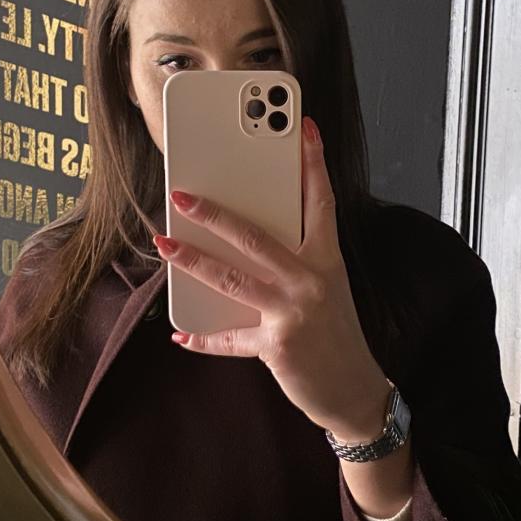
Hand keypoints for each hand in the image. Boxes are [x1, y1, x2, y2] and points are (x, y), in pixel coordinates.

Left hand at [153, 116, 389, 441]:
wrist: (355, 391)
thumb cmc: (335, 334)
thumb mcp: (326, 288)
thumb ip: (295, 261)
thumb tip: (244, 239)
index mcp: (327, 259)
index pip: (321, 201)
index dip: (313, 163)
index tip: (304, 128)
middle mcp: (311, 280)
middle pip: (257, 236)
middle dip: (216, 214)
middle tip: (183, 195)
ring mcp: (293, 312)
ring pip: (232, 278)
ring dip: (193, 260)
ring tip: (165, 242)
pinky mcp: (277, 346)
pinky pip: (230, 338)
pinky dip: (203, 337)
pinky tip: (181, 333)